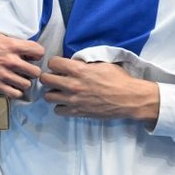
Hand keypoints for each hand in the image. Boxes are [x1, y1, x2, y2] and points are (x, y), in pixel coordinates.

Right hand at [0, 31, 43, 96]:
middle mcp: (9, 60)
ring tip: (18, 79)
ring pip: (27, 84)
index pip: (38, 51)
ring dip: (24, 82)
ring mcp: (2, 74)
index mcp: (11, 45)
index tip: (32, 56)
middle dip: (32, 71)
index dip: (37, 54)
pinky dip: (16, 92)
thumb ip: (11, 41)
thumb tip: (25, 47)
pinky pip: (15, 93)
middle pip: (35, 71)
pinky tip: (12, 87)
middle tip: (26, 71)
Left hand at [40, 57, 159, 121]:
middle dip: (49, 77)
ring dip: (53, 92)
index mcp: (79, 69)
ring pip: (48, 96)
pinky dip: (61, 107)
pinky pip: (57, 110)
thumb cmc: (118, 79)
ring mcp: (73, 100)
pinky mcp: (77, 112)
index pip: (52, 62)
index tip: (59, 65)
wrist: (129, 99)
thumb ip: (84, 63)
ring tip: (60, 91)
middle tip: (56, 78)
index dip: (55, 63)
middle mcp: (72, 84)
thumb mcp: (102, 63)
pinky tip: (67, 103)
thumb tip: (74, 61)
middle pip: (45, 79)